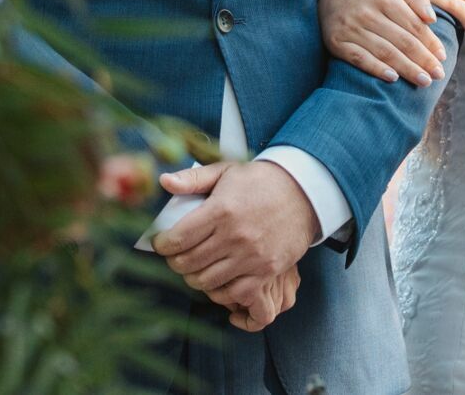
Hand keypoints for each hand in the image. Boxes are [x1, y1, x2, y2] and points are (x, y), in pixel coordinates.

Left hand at [152, 161, 315, 319]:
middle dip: (174, 262)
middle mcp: (235, 236)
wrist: (303, 192)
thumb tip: (164, 181)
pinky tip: (217, 280)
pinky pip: (234, 293)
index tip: (161, 242)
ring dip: (194, 278)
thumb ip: (193, 179)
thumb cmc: (260, 181)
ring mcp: (252, 256)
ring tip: (194, 268)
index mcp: (221, 210)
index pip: (177, 238)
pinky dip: (221, 292)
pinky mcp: (267, 271)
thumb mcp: (226, 171)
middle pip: (188, 263)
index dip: (162, 244)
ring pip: (207, 281)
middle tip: (175, 256)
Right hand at [319, 0, 446, 85]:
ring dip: (406, 68)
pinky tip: (393, 78)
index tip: (443, 57)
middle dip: (423, 59)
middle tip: (438, 75)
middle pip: (402, 40)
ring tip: (424, 80)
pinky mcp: (337, 42)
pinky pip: (360, 58)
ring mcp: (351, 28)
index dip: (430, 42)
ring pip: (384, 51)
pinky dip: (377, 69)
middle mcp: (367, 11)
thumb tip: (432, 19)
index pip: (413, 24)